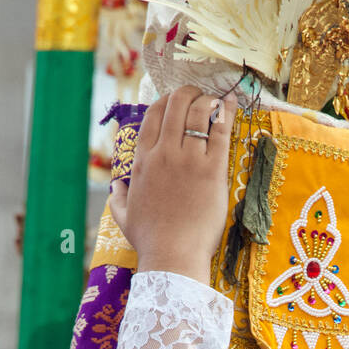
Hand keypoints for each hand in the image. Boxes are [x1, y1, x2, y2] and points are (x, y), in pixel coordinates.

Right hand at [109, 86, 235, 284]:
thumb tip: (116, 186)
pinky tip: (232, 104)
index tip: (177, 100)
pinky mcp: (212, 170)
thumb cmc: (150, 239)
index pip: (153, 114)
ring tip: (217, 102)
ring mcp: (188, 160)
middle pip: (176, 104)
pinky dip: (227, 112)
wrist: (173, 256)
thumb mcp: (123, 216)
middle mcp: (163, 153)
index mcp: (142, 161)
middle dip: (189, 93)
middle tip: (200, 95)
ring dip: (209, 101)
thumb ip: (118, 197)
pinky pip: (221, 130)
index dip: (166, 100)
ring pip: (199, 112)